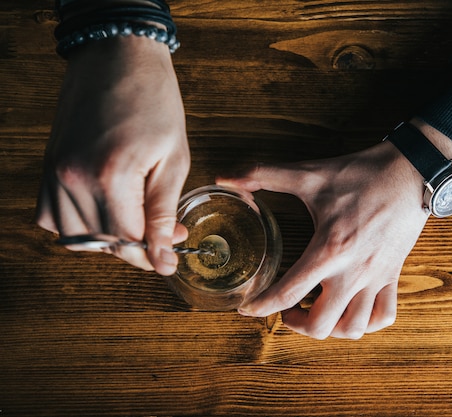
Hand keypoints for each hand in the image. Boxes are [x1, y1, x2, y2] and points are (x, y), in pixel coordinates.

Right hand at [36, 36, 189, 274]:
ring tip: (137, 220)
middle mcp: (73, 178)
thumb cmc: (154, 101)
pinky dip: (77, 226)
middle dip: (137, 247)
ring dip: (108, 240)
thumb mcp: (173, 159)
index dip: (154, 253)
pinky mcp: (47, 167)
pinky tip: (105, 212)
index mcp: (110, 175)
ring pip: (76, 237)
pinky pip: (52, 217)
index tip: (171, 255)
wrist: (118, 58)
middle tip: (165, 233)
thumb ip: (164, 212)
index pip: (128, 240)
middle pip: (102, 243)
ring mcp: (54, 173)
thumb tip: (163, 257)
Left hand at [217, 140, 428, 338]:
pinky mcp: (393, 275)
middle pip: (321, 325)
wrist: (411, 172)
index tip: (247, 309)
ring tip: (316, 312)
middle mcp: (352, 272)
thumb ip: (264, 173)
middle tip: (285, 308)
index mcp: (328, 250)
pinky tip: (351, 310)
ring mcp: (375, 278)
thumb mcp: (310, 173)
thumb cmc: (361, 174)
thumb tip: (225, 176)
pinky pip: (384, 315)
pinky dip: (367, 323)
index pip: (288, 292)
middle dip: (295, 324)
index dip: (261, 306)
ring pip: (353, 328)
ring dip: (330, 329)